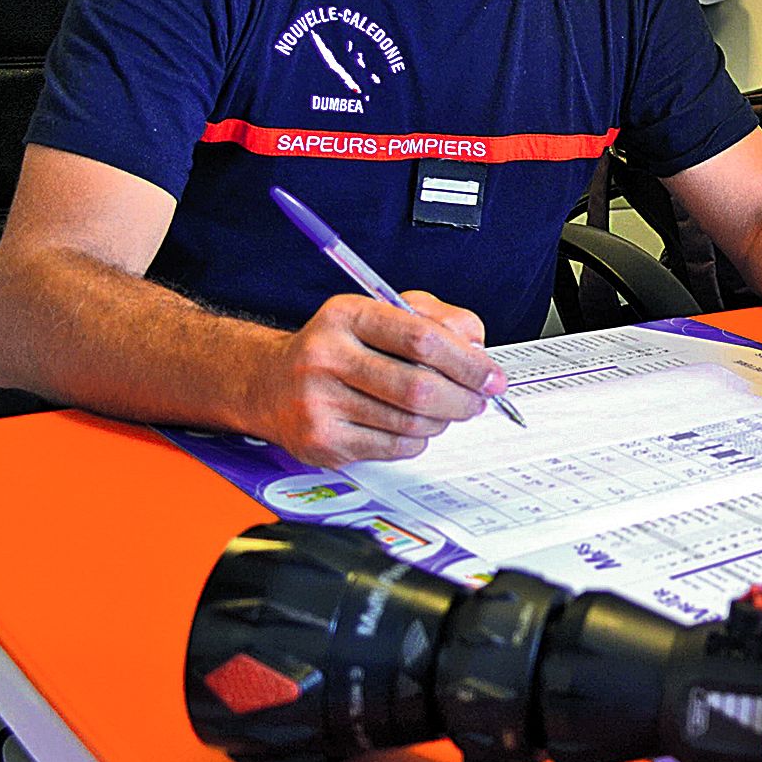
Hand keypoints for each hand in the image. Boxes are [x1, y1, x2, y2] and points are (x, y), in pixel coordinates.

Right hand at [253, 290, 506, 466]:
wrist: (270, 384)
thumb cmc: (337, 347)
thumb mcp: (383, 313)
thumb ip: (436, 319)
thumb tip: (476, 344)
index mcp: (347, 315)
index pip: (422, 338)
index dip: (468, 361)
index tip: (492, 375)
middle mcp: (326, 356)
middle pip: (418, 386)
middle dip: (463, 398)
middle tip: (479, 400)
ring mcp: (319, 402)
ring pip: (410, 422)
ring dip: (442, 420)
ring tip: (446, 410)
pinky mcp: (322, 441)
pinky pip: (393, 447)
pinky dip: (417, 440)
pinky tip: (412, 426)